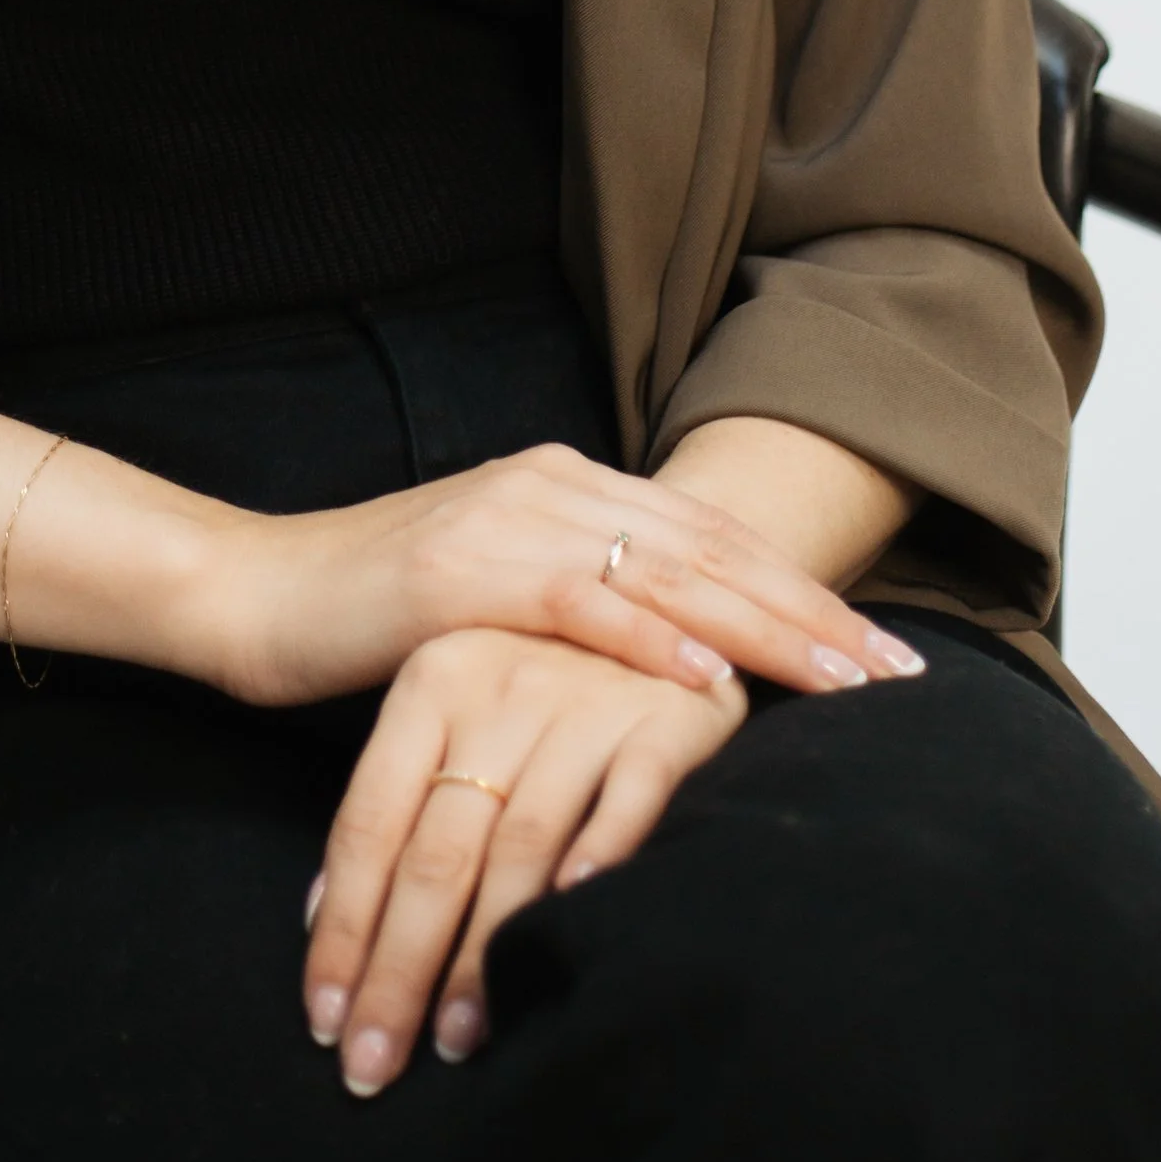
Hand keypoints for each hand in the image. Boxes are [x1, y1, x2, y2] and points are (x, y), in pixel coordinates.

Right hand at [209, 439, 925, 709]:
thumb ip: (584, 598)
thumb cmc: (378, 610)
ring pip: (669, 575)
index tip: (884, 650)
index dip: (805, 591)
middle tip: (904, 673)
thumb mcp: (500, 594)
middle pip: (713, 551)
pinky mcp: (462, 573)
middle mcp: (551, 483)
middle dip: (816, 615)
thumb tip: (683, 653)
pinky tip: (711, 676)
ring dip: (767, 631)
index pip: (713, 536)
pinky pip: (580, 605)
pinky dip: (653, 640)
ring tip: (845, 681)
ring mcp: (508, 520)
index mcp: (566, 480)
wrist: (256, 591)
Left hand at [303, 626, 748, 1094]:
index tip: (323, 1019)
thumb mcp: (456, 702)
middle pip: (435, 851)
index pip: (370, 822)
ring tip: (459, 1038)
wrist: (668, 572)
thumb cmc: (545, 663)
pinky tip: (568, 930)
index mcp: (432, 679)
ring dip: (485, 952)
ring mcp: (584, 699)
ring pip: (521, 844)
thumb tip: (322, 913)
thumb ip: (399, 795)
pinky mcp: (669, 716)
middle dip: (398, 967)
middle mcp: (499, 685)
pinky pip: (631, 799)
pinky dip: (600, 862)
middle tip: (373, 1063)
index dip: (344, 926)